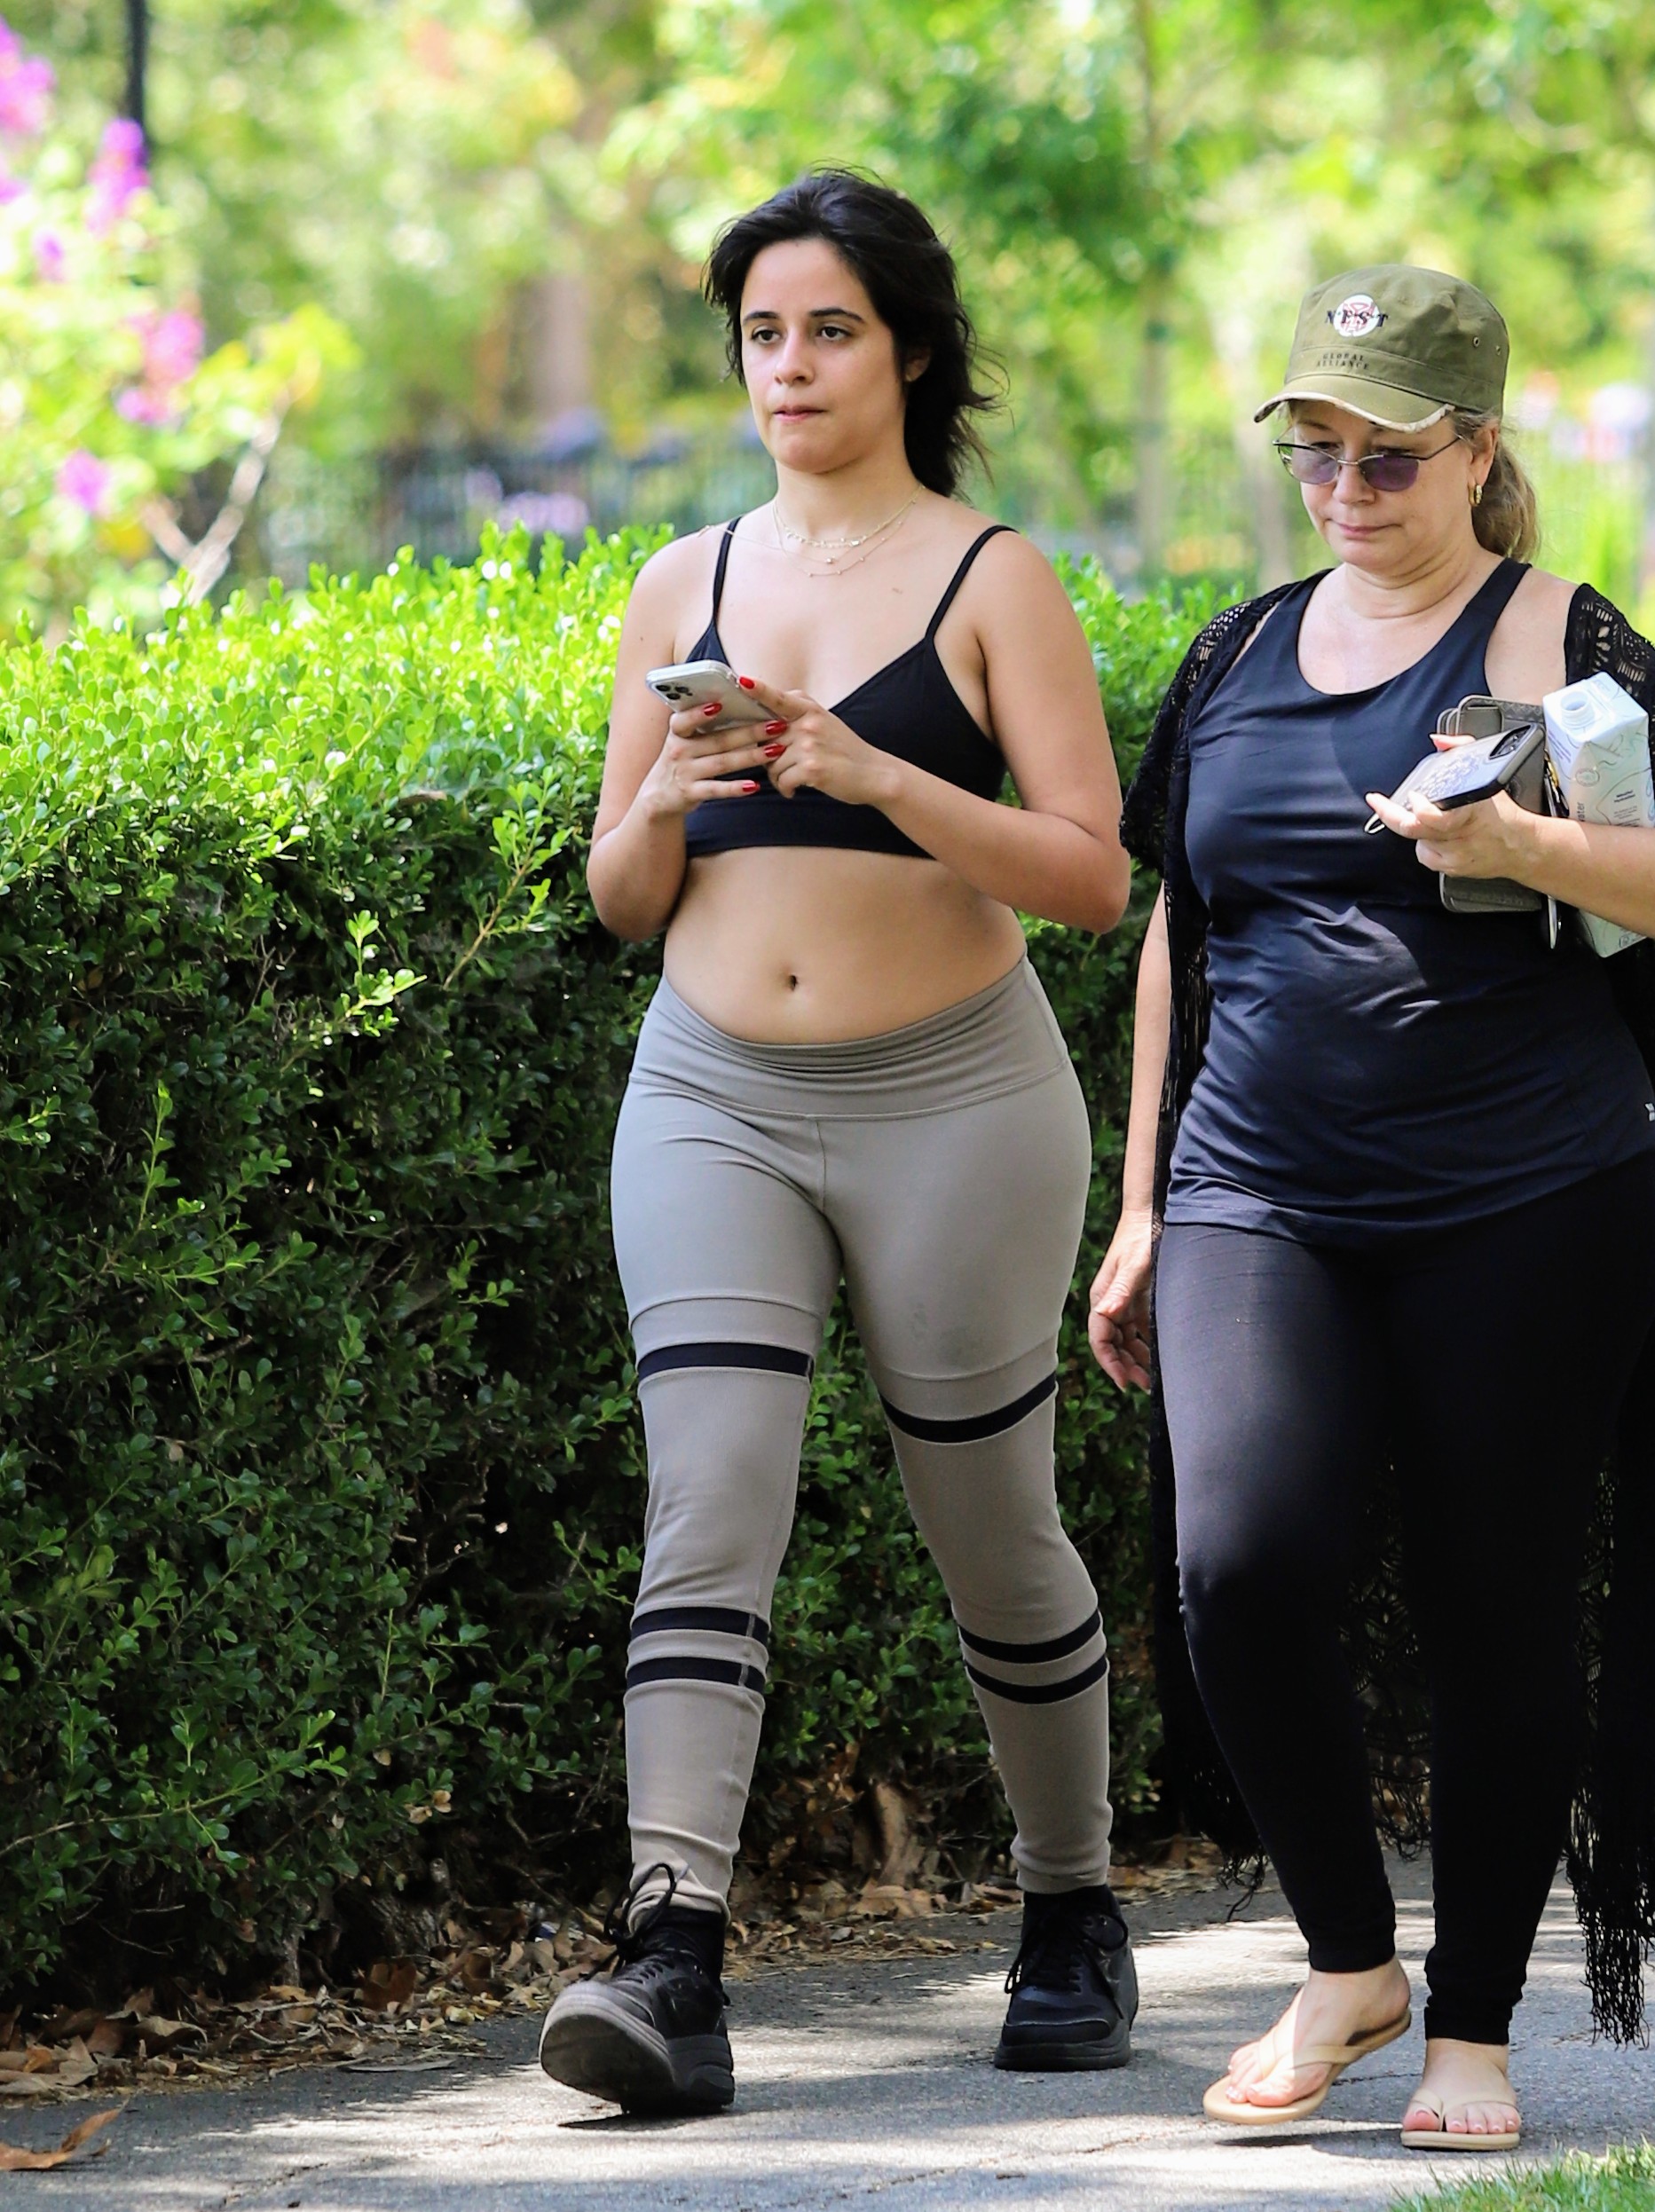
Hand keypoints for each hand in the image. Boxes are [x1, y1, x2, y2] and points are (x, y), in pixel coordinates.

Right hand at [638, 701, 774, 818]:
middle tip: (776, 725)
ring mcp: (685, 772)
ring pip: (723, 763)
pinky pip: (717, 789)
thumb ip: (703, 725)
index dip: (699, 713)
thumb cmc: (681, 760)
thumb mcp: (683, 739)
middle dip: (750, 732)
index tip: (719, 704)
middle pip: (718, 740)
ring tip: (776, 750)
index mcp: (678, 732)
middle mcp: (680, 750)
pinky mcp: (691, 792)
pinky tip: (754, 786)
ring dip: (751, 757)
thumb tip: (739, 703)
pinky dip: (736, 788)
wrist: (660, 795)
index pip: (684, 720)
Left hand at [732, 674, 899, 807]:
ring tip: (792, 779)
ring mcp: (810, 745)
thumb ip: (798, 714)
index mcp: (809, 710)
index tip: (741, 680)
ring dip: (777, 777)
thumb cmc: (845, 750)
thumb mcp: (824, 722)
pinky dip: (785, 788)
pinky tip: (795, 790)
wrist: (874, 773)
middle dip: (767, 757)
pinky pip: (781, 780)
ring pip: (771, 764)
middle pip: (765, 740)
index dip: (758, 689)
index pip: (777, 698)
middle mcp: (808, 724)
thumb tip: (766, 716)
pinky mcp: (812, 768)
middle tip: (780, 765)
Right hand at [1087, 1212, 1154, 1390]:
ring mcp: (1122, 1303)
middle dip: (1125, 1367)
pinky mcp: (1136, 1300)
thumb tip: (1107, 1313)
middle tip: (1146, 1384)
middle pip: (1112, 1345)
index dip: (1109, 1363)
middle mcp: (1110, 1303)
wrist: (1151, 1215)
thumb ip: (1122, 1289)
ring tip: (1154, 1377)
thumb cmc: (1142, 1236)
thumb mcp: (1136, 1264)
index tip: (1124, 1382)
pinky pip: (1137, 1330)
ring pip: (1125, 1340)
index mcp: (1104, 1298)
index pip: (1099, 1338)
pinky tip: (1159, 1355)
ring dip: (1136, 1360)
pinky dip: (1145, 1345)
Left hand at [1365, 734, 1533, 880]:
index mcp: (1470, 811)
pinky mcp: (1451, 869)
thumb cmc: (1502, 814)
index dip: (1420, 810)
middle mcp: (1460, 835)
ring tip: (1429, 819)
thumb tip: (1439, 741)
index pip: (1438, 817)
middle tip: (1378, 802)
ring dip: (1418, 828)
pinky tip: (1439, 837)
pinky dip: (1426, 844)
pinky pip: (1425, 856)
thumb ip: (1463, 750)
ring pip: (1418, 841)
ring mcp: (1454, 855)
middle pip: (1416, 830)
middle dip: (1391, 815)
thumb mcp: (1488, 775)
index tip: (1413, 797)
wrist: (1520, 847)